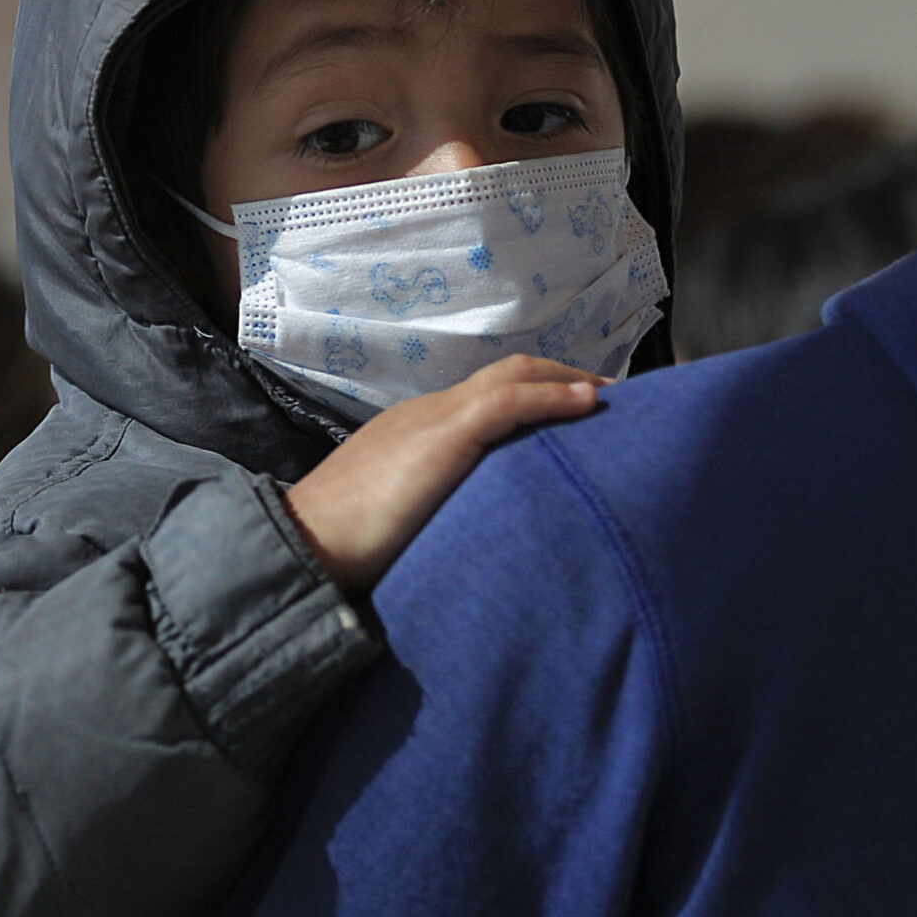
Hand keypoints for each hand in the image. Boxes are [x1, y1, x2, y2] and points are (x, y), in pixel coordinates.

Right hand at [284, 353, 604, 594]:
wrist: (307, 539)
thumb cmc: (344, 542)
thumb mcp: (400, 516)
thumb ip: (432, 508)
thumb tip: (469, 530)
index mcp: (415, 429)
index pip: (484, 394)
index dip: (534, 393)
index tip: (574, 410)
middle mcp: (426, 412)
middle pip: (503, 374)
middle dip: (559, 376)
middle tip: (606, 394)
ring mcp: (434, 418)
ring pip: (510, 379)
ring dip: (566, 380)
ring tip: (609, 396)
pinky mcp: (445, 433)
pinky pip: (509, 400)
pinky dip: (553, 396)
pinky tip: (587, 402)